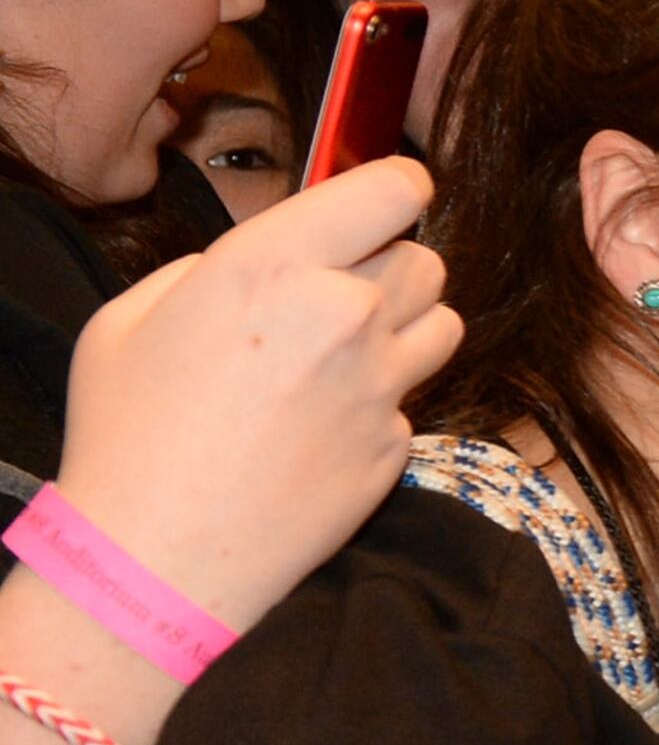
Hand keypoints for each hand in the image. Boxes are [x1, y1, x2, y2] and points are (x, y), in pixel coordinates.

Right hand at [58, 159, 459, 635]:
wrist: (158, 554)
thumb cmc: (129, 433)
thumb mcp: (132, 318)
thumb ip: (213, 268)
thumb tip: (273, 259)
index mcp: (271, 265)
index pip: (393, 189)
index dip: (398, 189)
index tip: (387, 200)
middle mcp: (342, 314)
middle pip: (426, 259)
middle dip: (390, 269)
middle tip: (339, 296)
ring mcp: (380, 384)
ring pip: (442, 324)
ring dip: (404, 329)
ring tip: (341, 357)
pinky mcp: (396, 444)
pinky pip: (411, 401)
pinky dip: (380, 405)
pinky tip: (321, 428)